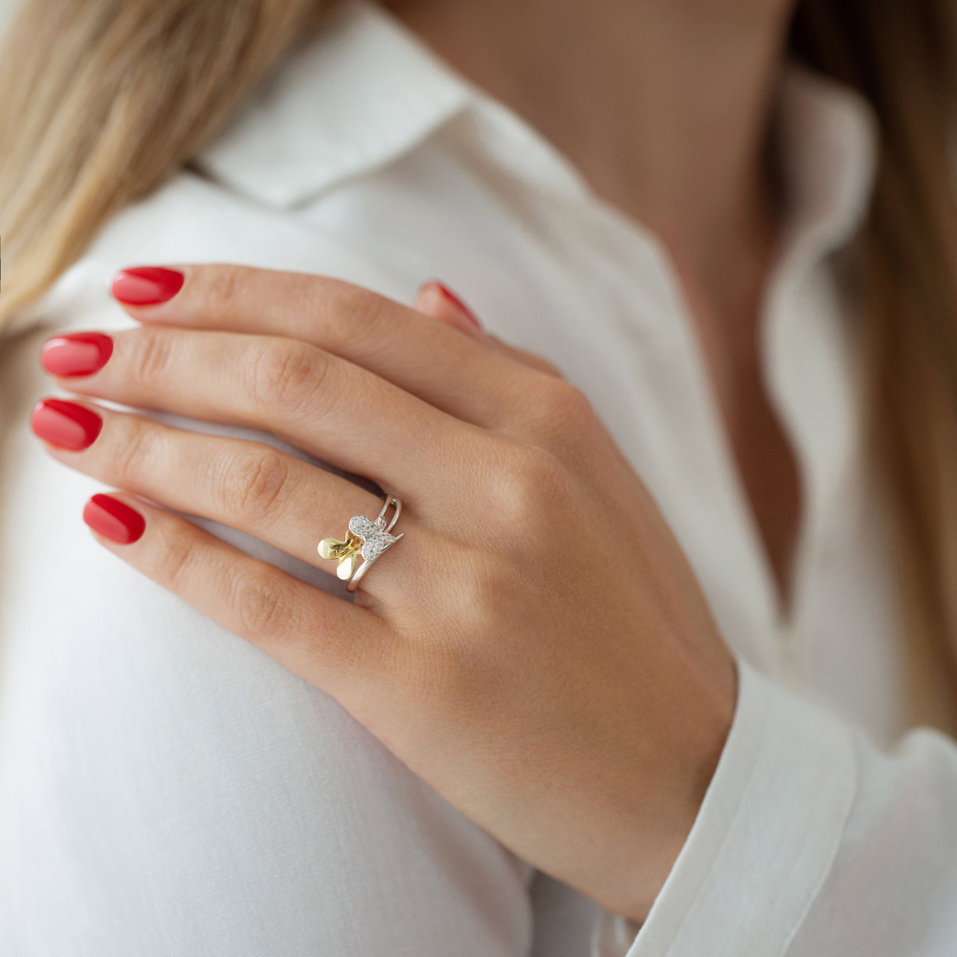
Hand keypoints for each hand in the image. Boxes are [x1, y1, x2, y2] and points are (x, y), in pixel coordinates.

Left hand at [31, 265, 736, 921]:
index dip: (235, 292)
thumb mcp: (599, 474)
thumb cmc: (637, 620)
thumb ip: (511, 375)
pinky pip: (269, 603)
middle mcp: (509, 485)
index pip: (357, 319)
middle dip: (165, 353)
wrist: (692, 773)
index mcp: (549, 419)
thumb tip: (431, 292)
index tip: (146, 286)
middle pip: (297, 382)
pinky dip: (175, 556)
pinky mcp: (421, 688)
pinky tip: (113, 523)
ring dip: (145, 443)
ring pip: (266, 484)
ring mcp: (466, 588)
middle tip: (80, 346)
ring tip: (67, 426)